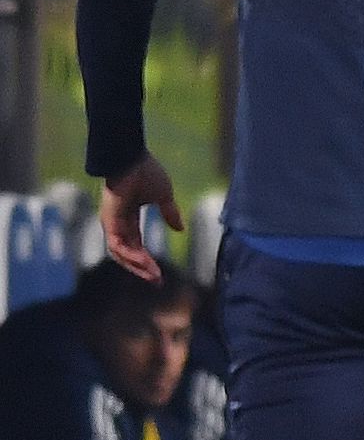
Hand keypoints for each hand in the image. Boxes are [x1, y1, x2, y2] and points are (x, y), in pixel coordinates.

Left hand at [101, 155, 180, 279]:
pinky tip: (145, 262)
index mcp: (129, 218)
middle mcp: (117, 223)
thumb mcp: (164, 197)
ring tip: (154, 275)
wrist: (132, 158)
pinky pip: (117, 245)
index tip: (161, 273)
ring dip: (137, 266)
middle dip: (143, 269)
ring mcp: (111, 223)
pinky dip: (130, 255)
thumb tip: (180, 229)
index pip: (136, 245)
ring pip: (121, 254)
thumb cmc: (146, 172)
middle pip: (128, 254)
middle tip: (158, 282)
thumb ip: (170, 213)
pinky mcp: (109, 221)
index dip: (148, 260)